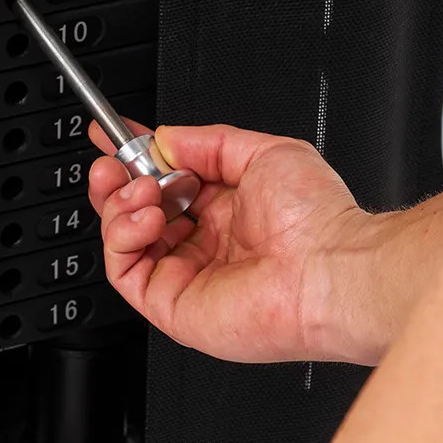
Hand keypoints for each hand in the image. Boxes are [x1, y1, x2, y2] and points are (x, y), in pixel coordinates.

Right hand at [88, 122, 432, 364]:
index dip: (133, 159)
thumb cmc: (318, 220)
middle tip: (113, 163)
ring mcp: (187, 275)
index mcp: (226, 211)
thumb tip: (165, 139)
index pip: (163, 183)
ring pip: (123, 240)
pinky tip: (146, 217)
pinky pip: (124, 272)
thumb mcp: (265, 151)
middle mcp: (204, 244)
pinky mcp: (173, 305)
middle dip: (116, 181)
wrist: (331, 268)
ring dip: (119, 206)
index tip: (111, 136)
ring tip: (142, 191)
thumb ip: (209, 141)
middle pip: (135, 212)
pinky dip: (122, 238)